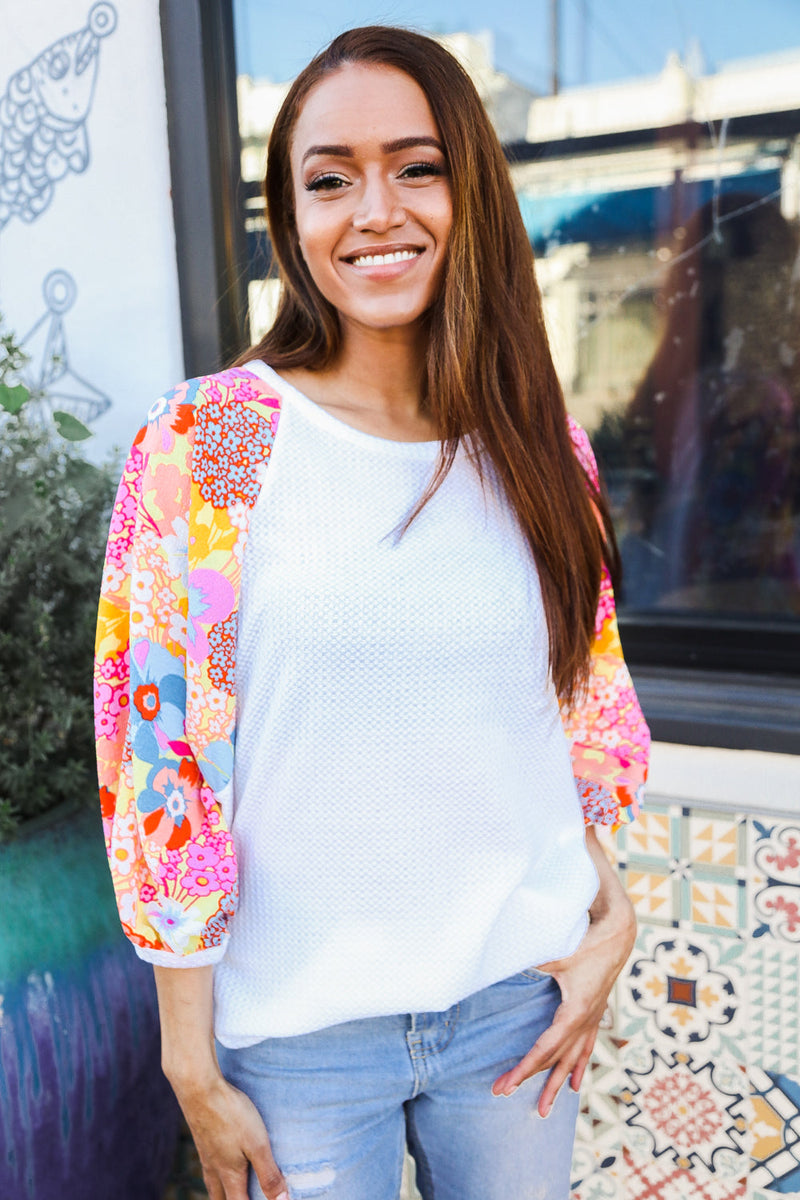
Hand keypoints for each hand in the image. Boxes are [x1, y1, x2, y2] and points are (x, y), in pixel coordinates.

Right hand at [173, 1073, 287, 1199]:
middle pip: (220, 1198)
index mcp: (230, 1174)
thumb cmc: (231, 1115)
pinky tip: (220, 1157)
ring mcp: (205, 1152)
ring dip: (221, 1192)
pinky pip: (207, 1163)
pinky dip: (215, 1171)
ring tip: (230, 1190)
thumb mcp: (257, 1144)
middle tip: (243, 1197)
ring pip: (211, 1182)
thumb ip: (269, 1174)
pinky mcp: (201, 1136)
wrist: (199, 1089)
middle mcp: (214, 1168)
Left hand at [492, 826, 635, 1117]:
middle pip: (556, 1059)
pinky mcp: (595, 1010)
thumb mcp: (557, 949)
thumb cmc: (586, 936)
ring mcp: (593, 1017)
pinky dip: (578, 1066)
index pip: (545, 1048)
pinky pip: (586, 1046)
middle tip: (503, 1094)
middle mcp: (585, 1020)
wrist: (619, 928)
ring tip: (546, 1108)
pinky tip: (575, 1082)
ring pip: (574, 1058)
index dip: (524, 1068)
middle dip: (531, 1080)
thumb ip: (531, 954)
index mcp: (575, 1011)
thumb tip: (499, 955)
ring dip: (557, 1082)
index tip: (504, 1086)